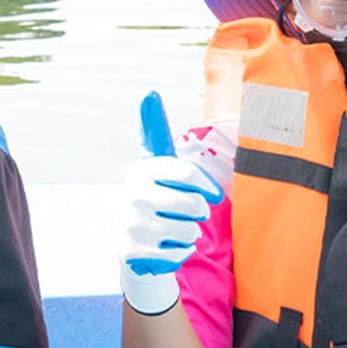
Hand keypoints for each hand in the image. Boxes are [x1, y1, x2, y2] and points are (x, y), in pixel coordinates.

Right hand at [120, 92, 222, 314]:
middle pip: (192, 204)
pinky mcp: (136, 253)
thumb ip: (154, 131)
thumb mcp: (157, 167)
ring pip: (189, 231)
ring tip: (174, 230)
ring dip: (190, 234)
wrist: (134, 243)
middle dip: (198, 212)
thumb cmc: (157, 196)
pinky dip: (180, 253)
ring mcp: (132, 225)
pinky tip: (166, 248)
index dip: (207, 188)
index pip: (187, 174)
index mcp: (141, 170)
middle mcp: (132, 194)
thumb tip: (148, 93)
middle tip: (186, 213)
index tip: (214, 196)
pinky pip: (180, 254)